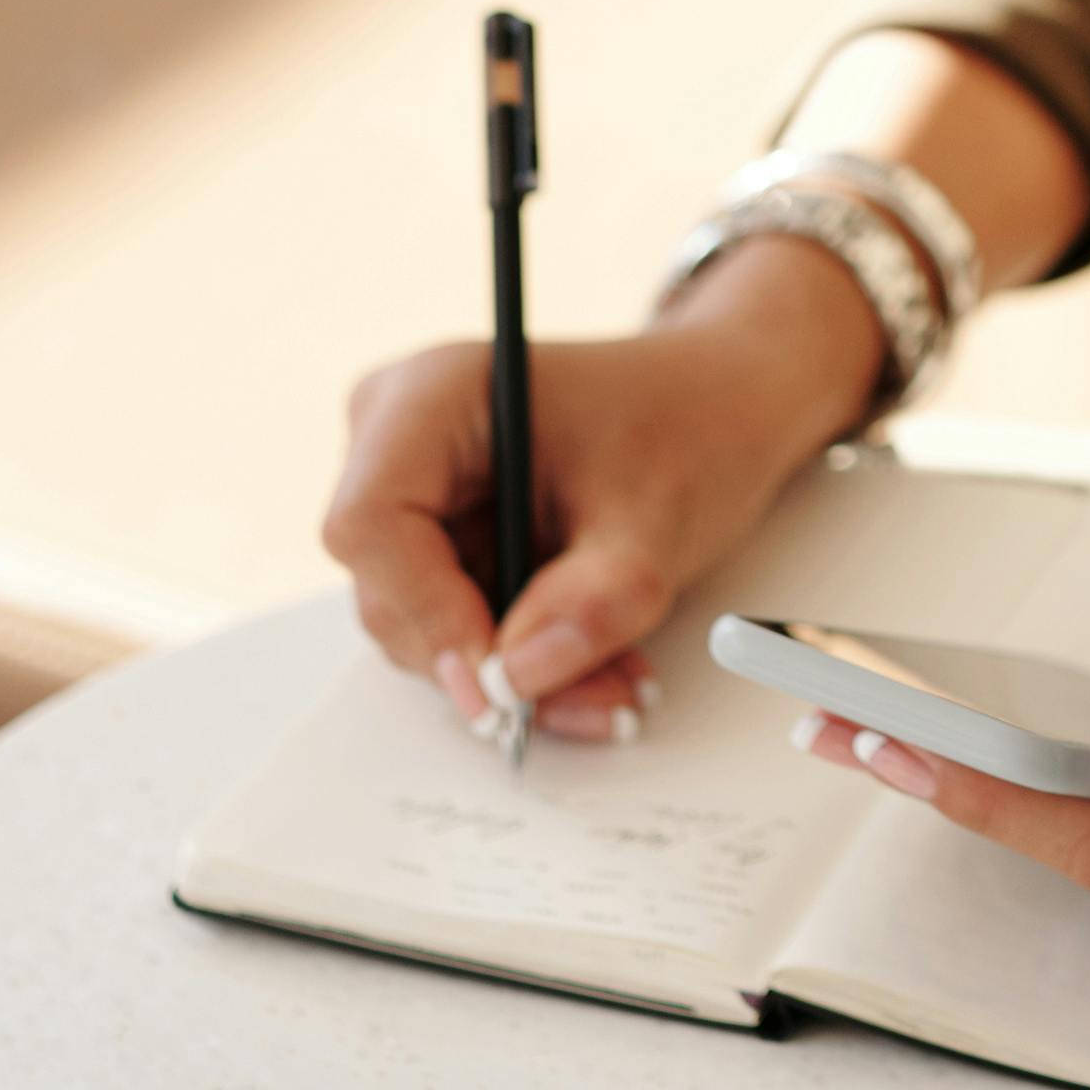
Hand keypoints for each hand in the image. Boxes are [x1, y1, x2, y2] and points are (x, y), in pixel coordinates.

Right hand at [322, 237, 883, 738]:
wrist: (718, 404)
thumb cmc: (688, 426)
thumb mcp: (658, 519)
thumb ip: (592, 602)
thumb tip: (515, 679)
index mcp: (437, 394)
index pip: (372, 520)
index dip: (426, 609)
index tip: (501, 674)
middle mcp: (400, 436)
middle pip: (390, 587)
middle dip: (490, 660)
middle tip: (597, 696)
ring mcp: (413, 490)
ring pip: (423, 625)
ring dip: (519, 673)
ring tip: (616, 683)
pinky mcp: (437, 536)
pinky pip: (455, 625)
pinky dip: (525, 658)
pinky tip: (597, 664)